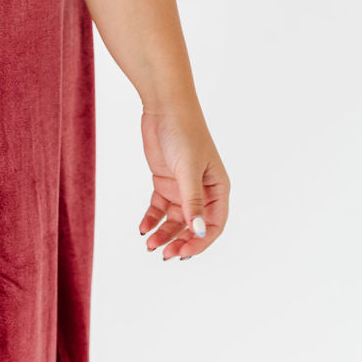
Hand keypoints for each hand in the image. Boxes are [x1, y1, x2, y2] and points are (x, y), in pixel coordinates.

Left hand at [138, 103, 229, 260]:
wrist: (164, 106)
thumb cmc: (184, 132)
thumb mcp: (188, 168)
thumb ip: (192, 200)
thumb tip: (199, 231)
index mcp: (218, 189)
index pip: (214, 225)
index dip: (201, 242)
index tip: (183, 253)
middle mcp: (202, 191)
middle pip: (193, 226)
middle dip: (180, 241)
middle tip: (164, 255)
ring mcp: (182, 187)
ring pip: (175, 220)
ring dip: (164, 234)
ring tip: (149, 245)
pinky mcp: (165, 181)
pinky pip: (160, 208)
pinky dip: (152, 219)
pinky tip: (143, 227)